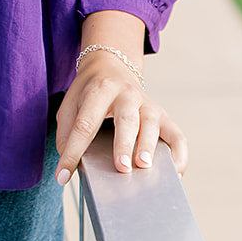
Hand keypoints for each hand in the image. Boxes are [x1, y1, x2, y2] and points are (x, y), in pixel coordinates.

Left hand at [55, 51, 187, 183]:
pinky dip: (178, 155)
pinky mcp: (163, 116)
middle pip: (126, 119)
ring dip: (149, 146)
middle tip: (121, 167)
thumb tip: (70, 166)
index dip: (74, 151)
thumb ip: (66, 133)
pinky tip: (173, 174)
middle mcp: (126, 94)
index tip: (63, 175)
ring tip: (144, 166)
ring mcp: (147, 104)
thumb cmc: (89, 91)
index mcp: (99, 90)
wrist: (111, 65)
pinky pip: (177, 136)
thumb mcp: (69, 104)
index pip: (85, 123)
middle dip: (124, 144)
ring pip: (151, 124)